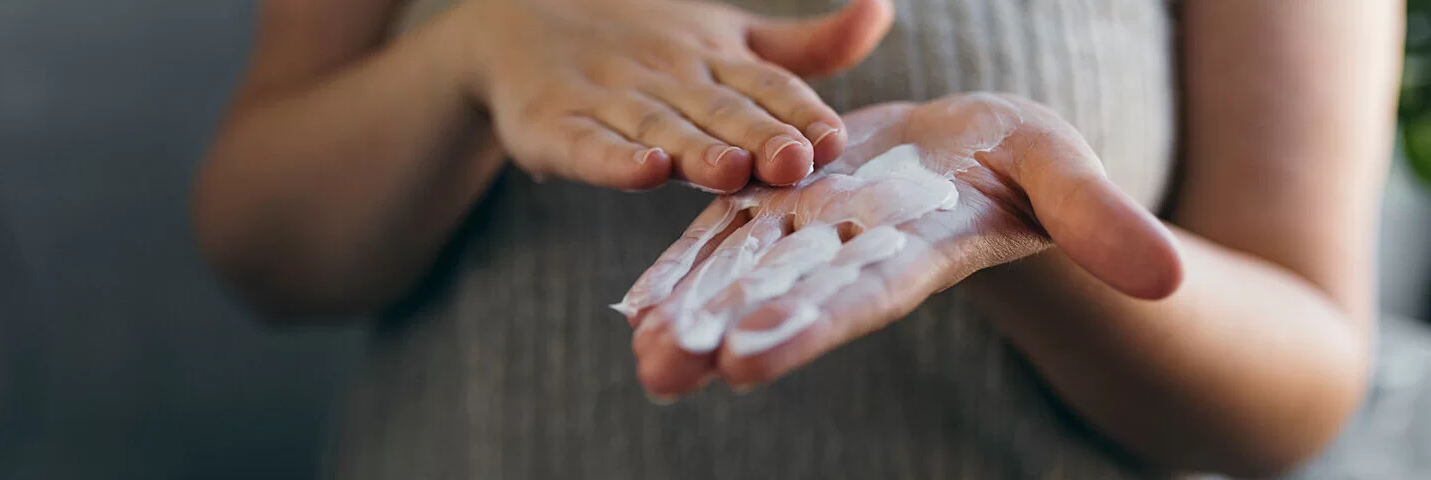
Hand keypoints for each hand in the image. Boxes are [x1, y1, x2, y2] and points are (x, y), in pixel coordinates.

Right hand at [445, 0, 893, 191]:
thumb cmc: (649, 46)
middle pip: (720, 109)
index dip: (799, 111)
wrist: (521, 22)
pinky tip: (643, 171)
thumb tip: (883, 11)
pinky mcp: (555, 125)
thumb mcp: (730, 39)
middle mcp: (668, 76)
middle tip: (795, 161)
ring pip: (660, 127)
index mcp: (715, 58)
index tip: (833, 139)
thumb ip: (805, 48)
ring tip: (729, 171)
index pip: (766, 85)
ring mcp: (610, 99)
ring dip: (695, 149)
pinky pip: (588, 144)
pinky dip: (612, 160)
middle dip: (758, 135)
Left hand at [614, 93, 1184, 396]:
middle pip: (784, 297)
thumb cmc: (1023, 160)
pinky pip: (724, 235)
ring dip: (689, 314)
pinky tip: (639, 305)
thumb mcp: (1062, 170)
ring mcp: (808, 234)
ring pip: (742, 276)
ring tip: (641, 356)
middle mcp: (851, 256)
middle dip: (727, 332)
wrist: (965, 146)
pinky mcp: (779, 207)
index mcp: (917, 250)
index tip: (752, 359)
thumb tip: (1170, 277)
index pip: (860, 293)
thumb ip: (1099, 220)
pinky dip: (684, 267)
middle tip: (666, 371)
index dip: (808, 322)